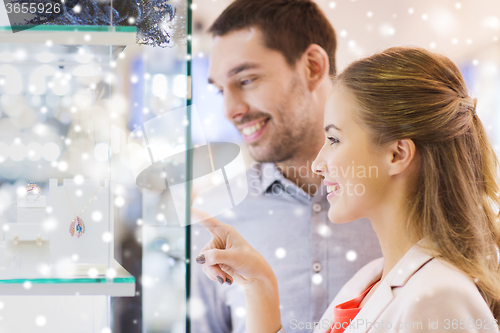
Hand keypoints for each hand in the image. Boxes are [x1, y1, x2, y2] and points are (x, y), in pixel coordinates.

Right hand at [192, 208, 281, 332]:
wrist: (256, 277)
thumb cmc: (250, 262)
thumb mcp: (234, 257)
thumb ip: (216, 256)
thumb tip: (200, 259)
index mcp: (224, 231)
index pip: (206, 220)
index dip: (194, 213)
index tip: (184, 206)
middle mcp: (218, 239)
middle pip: (204, 253)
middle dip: (212, 267)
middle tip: (222, 276)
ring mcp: (216, 251)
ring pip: (204, 263)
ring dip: (214, 273)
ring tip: (226, 279)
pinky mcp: (215, 261)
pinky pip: (207, 269)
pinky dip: (215, 276)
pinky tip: (226, 279)